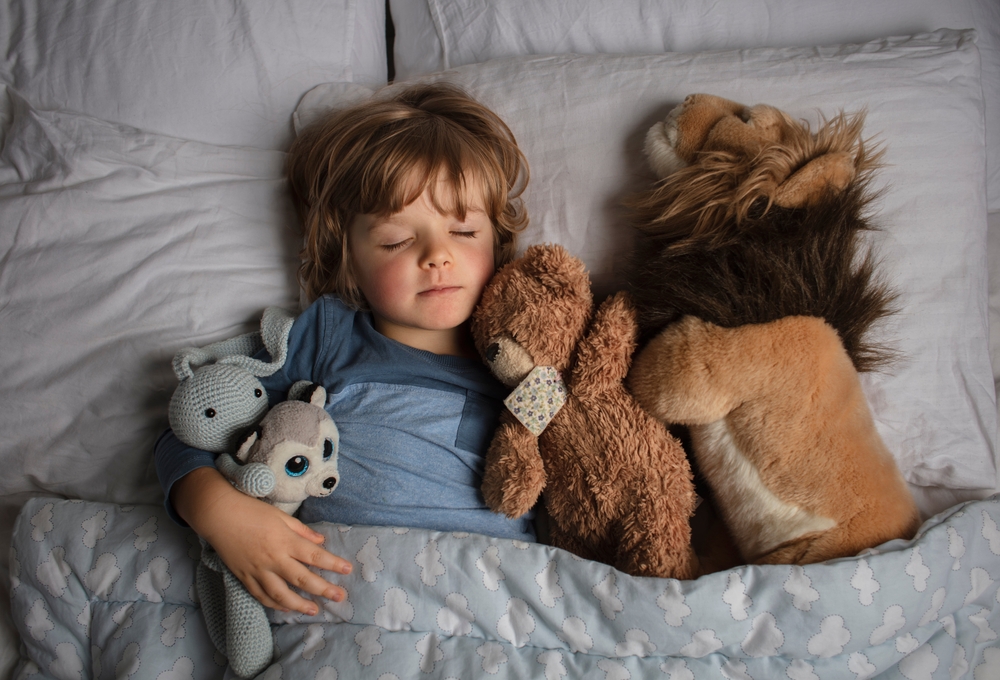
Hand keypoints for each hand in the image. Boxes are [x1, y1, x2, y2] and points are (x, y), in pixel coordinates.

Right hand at [172, 467, 352, 615]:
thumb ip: (301, 531)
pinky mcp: (244, 577)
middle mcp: (273, 558)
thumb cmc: (251, 510)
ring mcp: (257, 570)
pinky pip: (261, 596)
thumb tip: (320, 541)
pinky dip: (274, 604)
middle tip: (340, 597)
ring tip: (314, 610)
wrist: (218, 515)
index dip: (333, 564)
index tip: (347, 570)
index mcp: (285, 540)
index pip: (314, 555)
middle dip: (324, 589)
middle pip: (302, 579)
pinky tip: (286, 608)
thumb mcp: (280, 515)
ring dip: (299, 605)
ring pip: (281, 594)